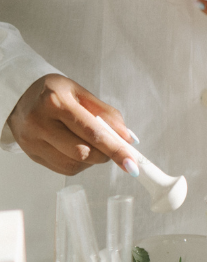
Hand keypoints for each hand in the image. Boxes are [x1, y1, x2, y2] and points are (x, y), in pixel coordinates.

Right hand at [6, 74, 137, 175]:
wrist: (21, 97)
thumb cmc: (54, 92)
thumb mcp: (81, 93)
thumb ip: (106, 114)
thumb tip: (126, 137)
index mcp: (56, 103)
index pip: (92, 131)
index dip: (115, 149)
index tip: (131, 162)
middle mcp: (41, 124)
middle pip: (82, 152)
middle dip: (105, 154)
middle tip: (115, 149)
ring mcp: (33, 142)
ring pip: (72, 164)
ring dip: (92, 160)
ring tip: (94, 145)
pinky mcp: (31, 155)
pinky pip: (62, 169)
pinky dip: (79, 164)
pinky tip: (80, 150)